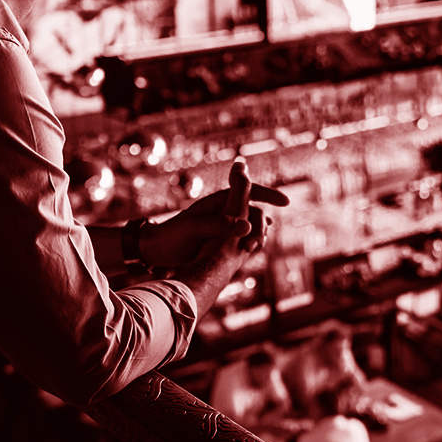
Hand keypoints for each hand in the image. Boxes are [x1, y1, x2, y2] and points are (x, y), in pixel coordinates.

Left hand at [140, 158, 287, 268]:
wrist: (156, 250)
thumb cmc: (173, 236)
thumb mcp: (196, 228)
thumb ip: (220, 224)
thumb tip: (248, 225)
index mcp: (218, 200)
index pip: (249, 190)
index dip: (269, 195)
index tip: (286, 202)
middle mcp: (222, 209)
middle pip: (253, 209)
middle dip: (261, 224)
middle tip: (259, 243)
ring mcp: (222, 223)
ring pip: (250, 223)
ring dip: (257, 234)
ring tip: (254, 248)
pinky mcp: (219, 238)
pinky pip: (242, 235)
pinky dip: (250, 241)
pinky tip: (251, 251)